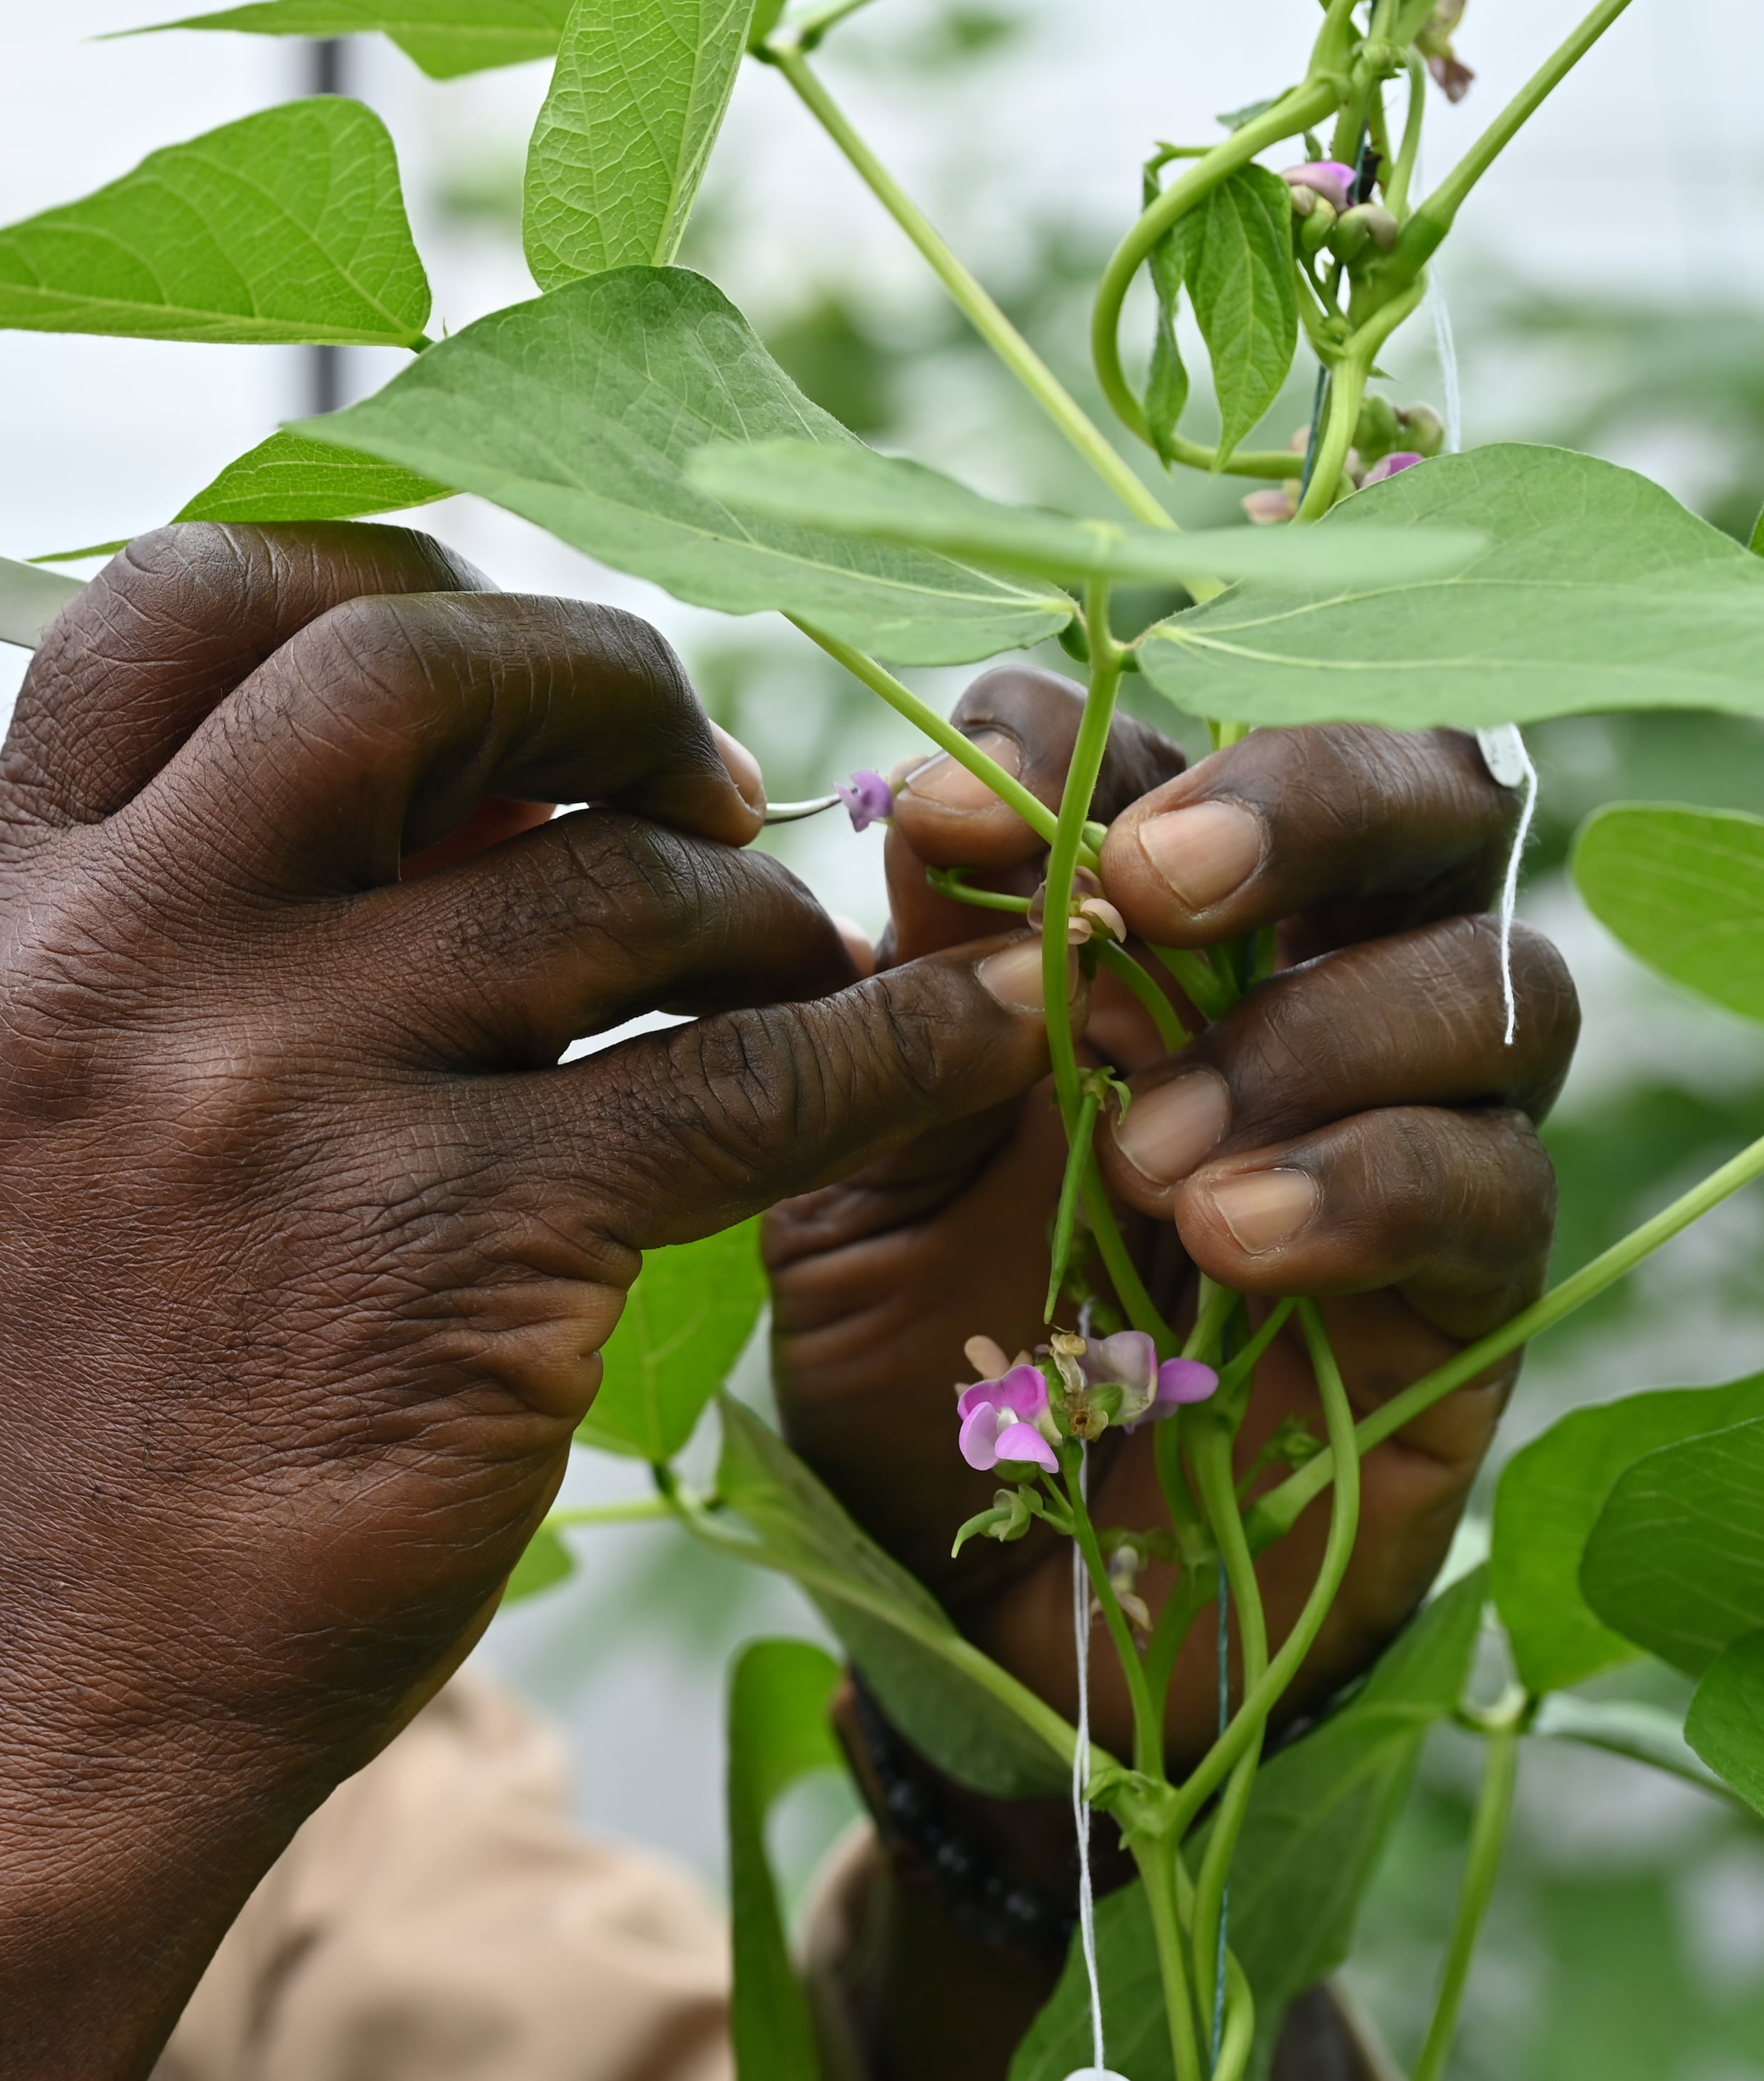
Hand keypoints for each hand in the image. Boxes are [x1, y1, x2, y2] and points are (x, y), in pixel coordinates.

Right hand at [0, 528, 1057, 2078]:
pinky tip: (940, 1045)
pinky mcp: (461, 1251)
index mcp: (13, 906)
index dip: (377, 573)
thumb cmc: (73, 1383)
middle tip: (687, 771)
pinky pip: (738, 1081)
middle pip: (408, 667)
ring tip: (771, 970)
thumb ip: (183, 902)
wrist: (39, 1688)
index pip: (183, 597)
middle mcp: (128, 958)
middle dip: (596, 681)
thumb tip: (464, 748)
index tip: (494, 657)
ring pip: (608, 879)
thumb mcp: (37, 1090)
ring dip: (742, 907)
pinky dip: (879, 1048)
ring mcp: (288, 1096)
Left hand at [766, 670, 1571, 2067]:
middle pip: (1422, 796)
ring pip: (1490, 983)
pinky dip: (1361, 1189)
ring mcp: (1411, 1134)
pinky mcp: (1471, 1293)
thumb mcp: (854, 1169)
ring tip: (1143, 1156)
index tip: (933, 820)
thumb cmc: (915, 1359)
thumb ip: (896, 1002)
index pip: (1161, 752)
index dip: (1066, 744)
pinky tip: (1228, 1240)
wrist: (975, 1600)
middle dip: (1297, 800)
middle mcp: (1305, 991)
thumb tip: (933, 815)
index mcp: (1139, 933)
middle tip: (1150, 885)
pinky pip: (1490, 1189)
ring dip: (1313, 1034)